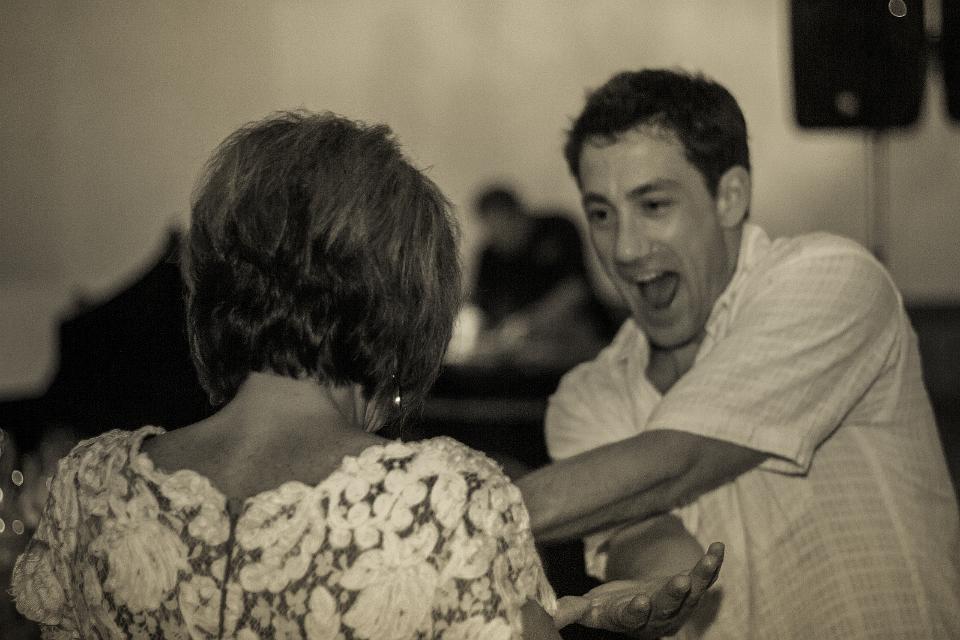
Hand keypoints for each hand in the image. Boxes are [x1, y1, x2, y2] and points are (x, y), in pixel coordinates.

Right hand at [574, 541, 723, 637]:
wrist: (639, 607)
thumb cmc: (610, 606)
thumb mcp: (592, 608)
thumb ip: (575, 610)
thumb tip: (552, 614)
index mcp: (629, 620)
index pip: (632, 618)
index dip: (636, 611)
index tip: (639, 601)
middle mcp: (657, 616)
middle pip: (667, 607)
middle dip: (673, 596)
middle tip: (679, 583)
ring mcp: (677, 604)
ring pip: (690, 594)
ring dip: (698, 578)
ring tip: (707, 561)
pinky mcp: (690, 589)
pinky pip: (704, 578)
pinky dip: (711, 565)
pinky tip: (718, 547)